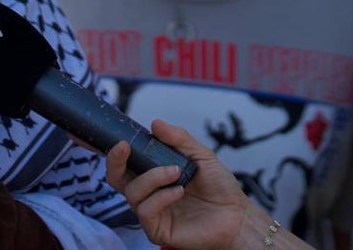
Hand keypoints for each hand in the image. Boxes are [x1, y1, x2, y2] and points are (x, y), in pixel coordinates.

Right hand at [107, 118, 303, 249]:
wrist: (237, 214)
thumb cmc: (219, 186)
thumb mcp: (201, 154)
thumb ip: (179, 138)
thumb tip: (155, 123)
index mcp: (154, 174)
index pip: (126, 164)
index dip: (117, 153)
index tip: (124, 141)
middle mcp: (149, 193)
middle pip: (116, 179)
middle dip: (115, 162)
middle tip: (126, 148)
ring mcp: (152, 212)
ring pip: (132, 193)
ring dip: (152, 177)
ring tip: (176, 172)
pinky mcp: (158, 230)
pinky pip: (145, 211)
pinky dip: (161, 197)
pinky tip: (179, 191)